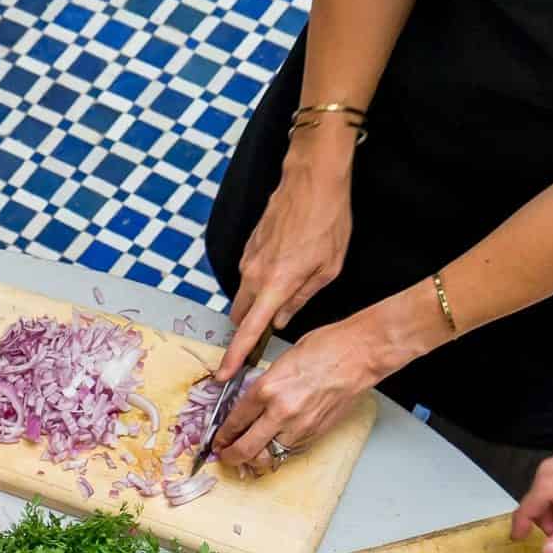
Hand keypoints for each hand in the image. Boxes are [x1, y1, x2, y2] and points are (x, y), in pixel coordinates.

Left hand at [212, 313, 386, 471]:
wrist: (361, 353)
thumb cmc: (326, 348)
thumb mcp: (280, 362)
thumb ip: (263, 386)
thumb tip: (248, 406)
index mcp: (266, 389)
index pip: (234, 422)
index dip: (222, 436)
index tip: (218, 440)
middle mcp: (281, 411)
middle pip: (246, 449)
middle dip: (231, 456)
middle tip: (226, 456)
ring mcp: (300, 425)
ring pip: (269, 456)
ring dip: (256, 457)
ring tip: (250, 454)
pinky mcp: (316, 432)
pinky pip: (290, 450)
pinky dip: (279, 451)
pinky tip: (274, 445)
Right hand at [218, 125, 355, 373]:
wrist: (312, 177)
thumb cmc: (326, 220)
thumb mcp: (328, 268)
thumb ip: (301, 298)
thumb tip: (283, 319)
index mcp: (275, 285)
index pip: (248, 330)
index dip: (235, 355)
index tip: (224, 375)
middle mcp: (254, 275)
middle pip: (240, 316)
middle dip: (248, 329)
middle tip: (269, 333)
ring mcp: (248, 259)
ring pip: (245, 295)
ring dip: (257, 304)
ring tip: (286, 294)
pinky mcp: (250, 247)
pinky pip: (249, 275)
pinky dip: (260, 283)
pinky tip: (285, 268)